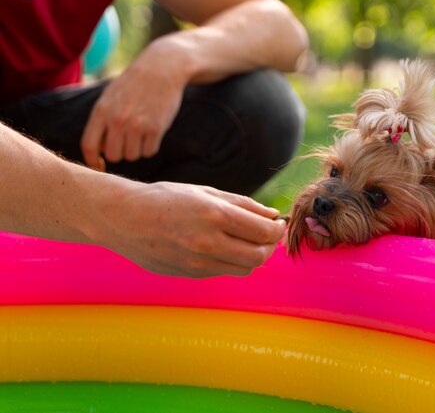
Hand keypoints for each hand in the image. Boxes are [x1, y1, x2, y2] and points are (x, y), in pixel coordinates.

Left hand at [81, 40, 187, 169]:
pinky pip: (149, 152)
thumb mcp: (110, 96)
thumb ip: (101, 121)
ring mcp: (137, 125)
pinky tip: (152, 132)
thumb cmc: (134, 84)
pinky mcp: (156, 128)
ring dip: (137, 149)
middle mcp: (117, 120)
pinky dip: (150, 146)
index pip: (89, 145)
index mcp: (102, 111)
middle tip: (126, 141)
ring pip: (132, 156)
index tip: (99, 164)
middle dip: (120, 152)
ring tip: (140, 133)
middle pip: (113, 155)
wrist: (162, 69)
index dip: (92, 160)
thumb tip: (98, 150)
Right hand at [95, 181, 285, 277]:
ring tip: (249, 241)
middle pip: (259, 256)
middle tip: (269, 235)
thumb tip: (271, 215)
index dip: (277, 229)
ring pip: (244, 268)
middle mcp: (208, 242)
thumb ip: (242, 205)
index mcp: (214, 215)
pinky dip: (233, 261)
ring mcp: (198, 262)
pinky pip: (224, 271)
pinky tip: (226, 247)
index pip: (263, 232)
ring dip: (254, 256)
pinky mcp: (190, 274)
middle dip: (270, 246)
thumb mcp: (205, 192)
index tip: (278, 223)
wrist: (123, 218)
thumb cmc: (165, 198)